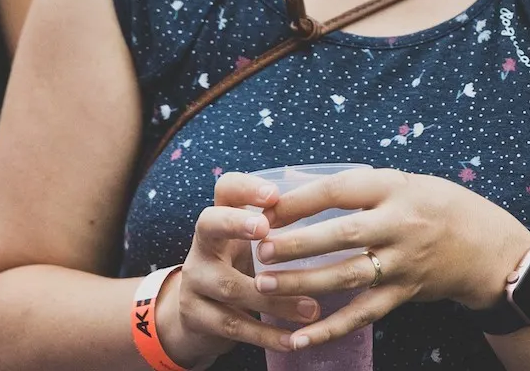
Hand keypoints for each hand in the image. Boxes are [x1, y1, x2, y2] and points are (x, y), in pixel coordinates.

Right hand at [157, 173, 323, 365]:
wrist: (197, 315)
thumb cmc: (240, 267)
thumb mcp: (250, 243)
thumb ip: (280, 227)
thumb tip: (335, 206)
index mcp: (223, 218)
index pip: (225, 189)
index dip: (246, 188)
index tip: (274, 195)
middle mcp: (203, 244)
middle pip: (208, 224)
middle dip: (235, 224)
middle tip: (265, 228)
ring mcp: (194, 280)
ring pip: (230, 286)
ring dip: (275, 298)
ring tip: (312, 308)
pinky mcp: (195, 316)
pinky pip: (233, 325)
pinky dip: (266, 335)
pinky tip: (294, 341)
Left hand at [251, 168, 529, 350]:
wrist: (489, 248)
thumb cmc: (438, 206)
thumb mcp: (405, 182)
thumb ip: (359, 188)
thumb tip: (297, 189)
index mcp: (396, 188)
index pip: (341, 190)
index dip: (302, 199)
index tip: (267, 206)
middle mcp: (400, 225)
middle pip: (342, 234)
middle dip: (298, 242)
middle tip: (261, 249)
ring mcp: (403, 263)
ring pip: (348, 276)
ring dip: (304, 283)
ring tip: (267, 286)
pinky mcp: (404, 294)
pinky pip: (363, 314)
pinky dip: (330, 328)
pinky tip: (298, 337)